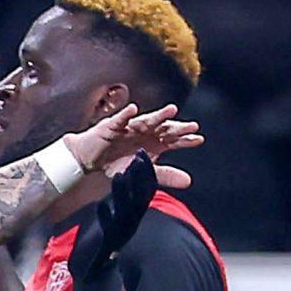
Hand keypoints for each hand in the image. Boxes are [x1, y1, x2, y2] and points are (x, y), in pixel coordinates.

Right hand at [62, 102, 201, 179]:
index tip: (199, 139)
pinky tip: (133, 109)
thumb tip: (189, 181)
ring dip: (159, 116)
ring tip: (172, 110)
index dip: (186, 140)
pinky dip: (126, 114)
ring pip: (146, 121)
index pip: (173, 140)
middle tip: (192, 126)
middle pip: (164, 129)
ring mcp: (130, 127)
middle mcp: (145, 132)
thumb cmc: (118, 163)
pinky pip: (120, 119)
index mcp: (154, 143)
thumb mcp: (143, 172)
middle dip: (177, 127)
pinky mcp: (111, 126)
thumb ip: (165, 176)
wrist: (91, 161)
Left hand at [68, 154, 157, 290]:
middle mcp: (131, 222)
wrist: (99, 272)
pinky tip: (100, 205)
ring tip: (118, 175)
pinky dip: (105, 216)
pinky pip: (107, 228)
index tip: (142, 153)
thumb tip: (134, 180)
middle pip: (139, 197)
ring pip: (123, 210)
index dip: (146, 173)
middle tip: (137, 156)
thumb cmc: (110, 241)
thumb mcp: (124, 218)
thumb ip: (130, 201)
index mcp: (135, 215)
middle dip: (138, 177)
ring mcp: (119, 232)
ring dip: (121, 193)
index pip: (145, 191)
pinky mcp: (106, 242)